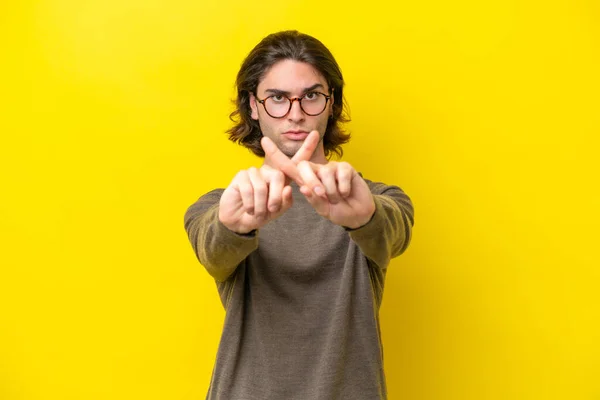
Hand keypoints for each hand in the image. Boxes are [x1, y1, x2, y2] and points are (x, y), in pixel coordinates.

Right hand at [218, 131, 320, 233]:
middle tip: (271, 210)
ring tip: (257, 213)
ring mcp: (254, 171)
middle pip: (278, 176)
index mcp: (281, 178)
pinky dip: (250, 205)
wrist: (240, 221)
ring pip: (262, 187)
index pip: (295, 161)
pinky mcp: (241, 175)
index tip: (316, 133)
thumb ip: (285, 202)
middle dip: (275, 198)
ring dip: (261, 206)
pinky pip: (249, 190)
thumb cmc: (261, 214)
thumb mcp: (277, 211)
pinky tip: (248, 209)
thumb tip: (287, 189)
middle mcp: (268, 171)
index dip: (306, 148)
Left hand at [261, 134, 375, 228]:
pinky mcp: (346, 167)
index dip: (276, 154)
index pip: (289, 167)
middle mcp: (317, 171)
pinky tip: (346, 192)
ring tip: (338, 197)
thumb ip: (313, 199)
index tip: (264, 141)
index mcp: (307, 180)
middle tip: (321, 195)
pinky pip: (340, 174)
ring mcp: (331, 167)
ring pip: (325, 173)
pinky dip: (343, 188)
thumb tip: (304, 188)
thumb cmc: (338, 211)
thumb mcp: (323, 209)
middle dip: (312, 182)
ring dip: (331, 191)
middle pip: (305, 168)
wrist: (358, 215)